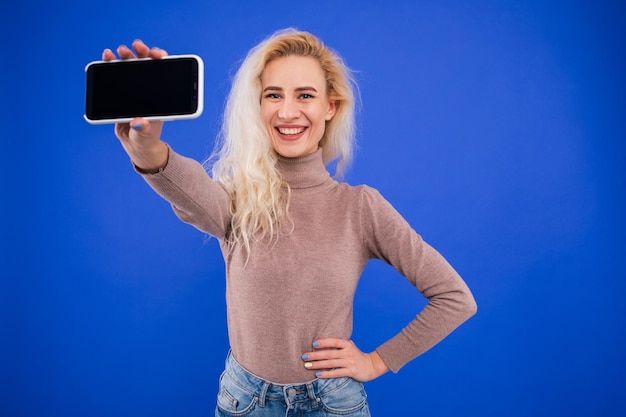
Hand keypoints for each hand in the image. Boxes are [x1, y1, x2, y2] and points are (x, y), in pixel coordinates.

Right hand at [102, 40, 169, 171]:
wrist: (136, 145)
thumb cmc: (146, 138)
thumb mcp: (146, 135)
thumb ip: (143, 129)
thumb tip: (138, 122)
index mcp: (160, 95)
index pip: (163, 71)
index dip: (160, 59)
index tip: (156, 54)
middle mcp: (148, 89)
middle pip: (146, 65)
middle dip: (141, 53)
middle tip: (135, 46)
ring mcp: (134, 90)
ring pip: (130, 68)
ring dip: (124, 57)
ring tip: (115, 51)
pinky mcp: (121, 93)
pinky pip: (115, 77)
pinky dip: (109, 66)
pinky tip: (105, 59)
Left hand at [301, 338, 388, 381]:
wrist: (371, 366)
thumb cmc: (356, 355)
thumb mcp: (349, 347)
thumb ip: (339, 344)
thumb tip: (322, 341)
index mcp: (347, 344)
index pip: (334, 341)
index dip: (324, 342)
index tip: (313, 344)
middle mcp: (348, 352)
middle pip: (329, 353)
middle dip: (315, 355)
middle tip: (304, 357)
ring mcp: (349, 362)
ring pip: (331, 363)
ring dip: (318, 365)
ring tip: (307, 366)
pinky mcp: (351, 371)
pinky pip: (336, 373)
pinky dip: (326, 374)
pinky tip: (318, 374)